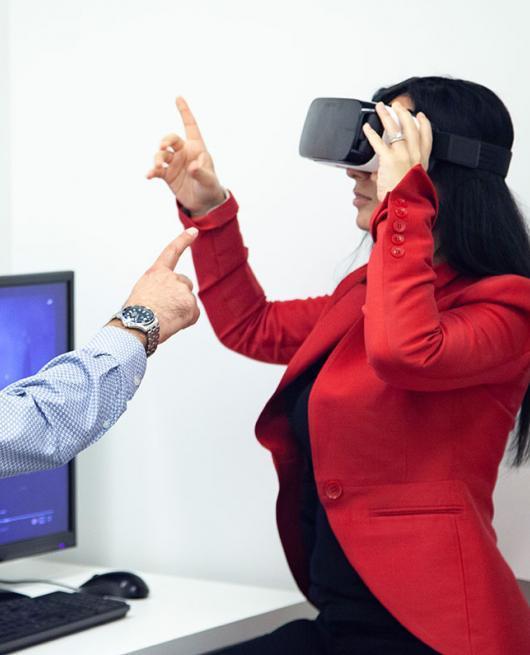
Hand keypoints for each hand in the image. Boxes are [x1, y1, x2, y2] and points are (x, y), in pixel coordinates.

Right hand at [124, 228, 200, 343]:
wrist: (138, 324)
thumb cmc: (135, 314)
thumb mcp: (143, 292)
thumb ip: (159, 289)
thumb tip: (169, 300)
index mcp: (156, 273)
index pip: (172, 252)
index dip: (183, 240)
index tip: (194, 231)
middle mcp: (172, 277)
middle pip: (185, 284)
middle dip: (179, 295)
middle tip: (164, 308)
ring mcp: (183, 290)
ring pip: (188, 301)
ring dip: (180, 310)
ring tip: (164, 318)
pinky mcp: (191, 305)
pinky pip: (192, 315)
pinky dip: (185, 321)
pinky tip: (172, 323)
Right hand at [146, 97, 225, 214]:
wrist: (204, 203)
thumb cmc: (210, 187)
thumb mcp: (209, 180)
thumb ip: (201, 173)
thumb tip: (192, 167)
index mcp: (196, 147)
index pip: (190, 126)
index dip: (185, 112)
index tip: (178, 98)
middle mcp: (183, 152)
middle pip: (171, 139)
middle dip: (166, 140)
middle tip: (163, 146)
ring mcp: (174, 163)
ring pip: (161, 154)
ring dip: (158, 158)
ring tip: (158, 166)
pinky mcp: (167, 175)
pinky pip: (157, 170)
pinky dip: (152, 172)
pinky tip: (148, 176)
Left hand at [362, 101, 432, 201]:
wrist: (403, 206)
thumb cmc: (406, 199)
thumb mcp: (409, 185)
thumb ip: (397, 176)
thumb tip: (380, 174)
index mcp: (421, 162)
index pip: (426, 138)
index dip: (424, 125)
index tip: (420, 116)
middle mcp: (414, 156)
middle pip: (410, 128)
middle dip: (404, 114)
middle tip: (398, 106)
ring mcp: (402, 156)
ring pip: (395, 129)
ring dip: (387, 116)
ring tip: (381, 108)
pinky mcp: (389, 159)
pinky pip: (378, 142)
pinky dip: (371, 133)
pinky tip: (366, 128)